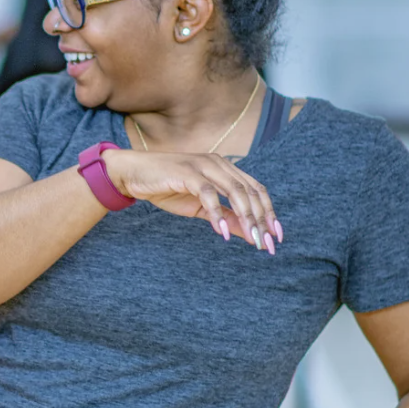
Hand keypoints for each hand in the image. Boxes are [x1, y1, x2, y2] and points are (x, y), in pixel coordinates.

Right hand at [102, 149, 280, 252]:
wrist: (133, 174)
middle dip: (262, 219)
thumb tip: (248, 233)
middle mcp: (218, 164)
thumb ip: (225, 216)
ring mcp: (203, 166)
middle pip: (250, 191)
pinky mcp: (187, 173)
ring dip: (246, 217)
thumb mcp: (199, 208)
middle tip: (267, 243)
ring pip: (235, 191)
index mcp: (224, 168)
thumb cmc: (166, 188)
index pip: (255, 189)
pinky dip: (217, 213)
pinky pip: (208, 194)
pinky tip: (221, 232)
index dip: (268, 212)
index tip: (276, 235)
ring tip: (253, 239)